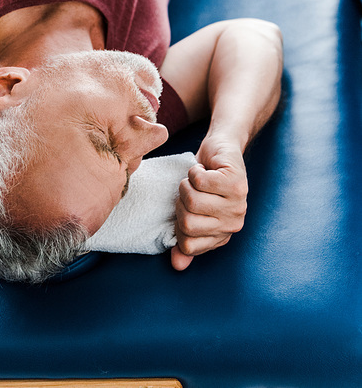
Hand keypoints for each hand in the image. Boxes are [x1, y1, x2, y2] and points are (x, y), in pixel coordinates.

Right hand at [171, 136, 248, 270]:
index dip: (177, 224)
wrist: (222, 149)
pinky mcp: (237, 183)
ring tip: (199, 178)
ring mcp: (238, 204)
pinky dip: (195, 171)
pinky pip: (199, 181)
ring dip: (187, 182)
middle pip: (187, 222)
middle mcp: (233, 224)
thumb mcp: (191, 211)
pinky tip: (205, 169)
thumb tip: (177, 265)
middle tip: (192, 189)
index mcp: (222, 235)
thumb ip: (185, 238)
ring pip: (192, 200)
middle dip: (181, 200)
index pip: (188, 245)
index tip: (184, 208)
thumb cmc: (204, 181)